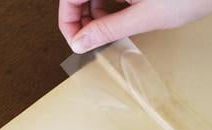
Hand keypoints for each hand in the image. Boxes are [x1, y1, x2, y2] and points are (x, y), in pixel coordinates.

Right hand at [59, 0, 211, 53]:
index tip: (74, 41)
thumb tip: (81, 42)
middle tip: (88, 40)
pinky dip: (106, 5)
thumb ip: (108, 29)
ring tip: (104, 31)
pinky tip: (114, 18)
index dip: (68, 21)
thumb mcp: (143, 17)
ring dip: (92, 13)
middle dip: (79, 18)